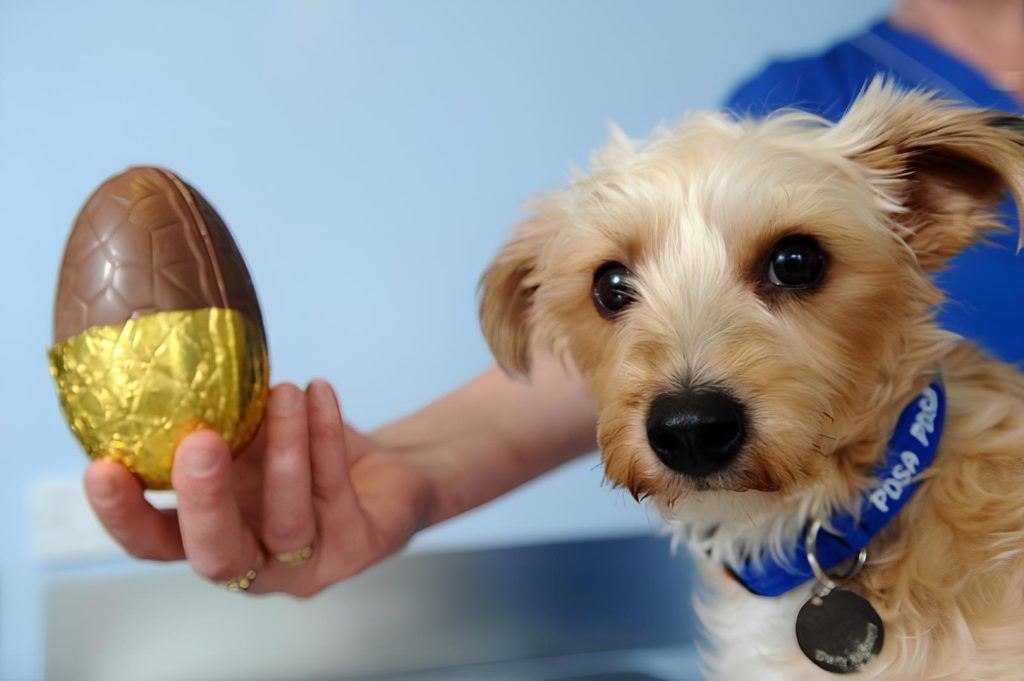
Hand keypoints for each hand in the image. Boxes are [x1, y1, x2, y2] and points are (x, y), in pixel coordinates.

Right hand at [83, 380, 434, 595]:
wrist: (388, 472)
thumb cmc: (306, 458)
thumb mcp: (252, 441)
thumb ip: (215, 425)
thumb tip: (166, 365)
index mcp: (215, 538)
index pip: (157, 544)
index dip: (125, 517)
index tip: (100, 467)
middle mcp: (256, 565)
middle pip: (216, 556)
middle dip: (203, 501)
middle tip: (199, 442)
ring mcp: (309, 565)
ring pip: (287, 521)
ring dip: (283, 452)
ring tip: (283, 391)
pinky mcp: (359, 546)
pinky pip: (336, 491)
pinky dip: (325, 437)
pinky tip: (319, 392)